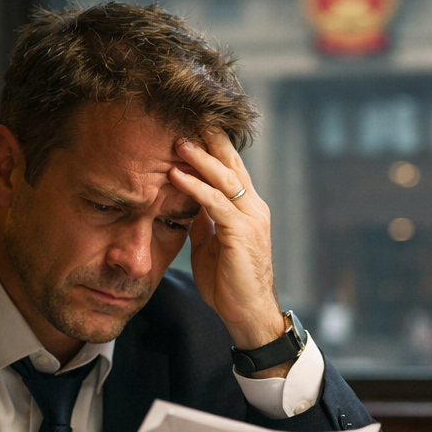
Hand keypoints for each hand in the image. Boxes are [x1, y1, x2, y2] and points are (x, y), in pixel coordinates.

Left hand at [169, 128, 287, 364]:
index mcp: (247, 208)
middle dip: (209, 140)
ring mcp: (251, 219)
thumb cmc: (229, 284)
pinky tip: (177, 177)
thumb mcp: (211, 244)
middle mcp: (254, 208)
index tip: (191, 125)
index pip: (231, 168)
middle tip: (186, 117)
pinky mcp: (242, 234)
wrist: (248, 314)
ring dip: (200, 159)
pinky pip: (217, 204)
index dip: (213, 146)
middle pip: (232, 164)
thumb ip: (203, 220)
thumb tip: (186, 202)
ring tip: (177, 142)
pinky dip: (196, 188)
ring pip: (225, 179)